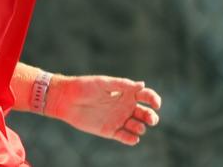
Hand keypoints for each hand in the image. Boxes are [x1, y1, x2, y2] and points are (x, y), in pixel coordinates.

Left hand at [47, 75, 161, 145]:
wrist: (67, 99)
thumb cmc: (85, 86)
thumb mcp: (104, 83)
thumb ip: (122, 85)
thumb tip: (142, 85)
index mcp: (126, 92)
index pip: (146, 96)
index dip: (154, 99)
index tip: (156, 104)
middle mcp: (125, 106)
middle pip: (145, 113)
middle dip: (151, 117)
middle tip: (150, 119)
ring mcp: (119, 119)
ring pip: (138, 126)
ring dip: (141, 127)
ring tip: (137, 126)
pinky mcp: (111, 131)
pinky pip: (126, 137)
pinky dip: (131, 139)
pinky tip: (132, 138)